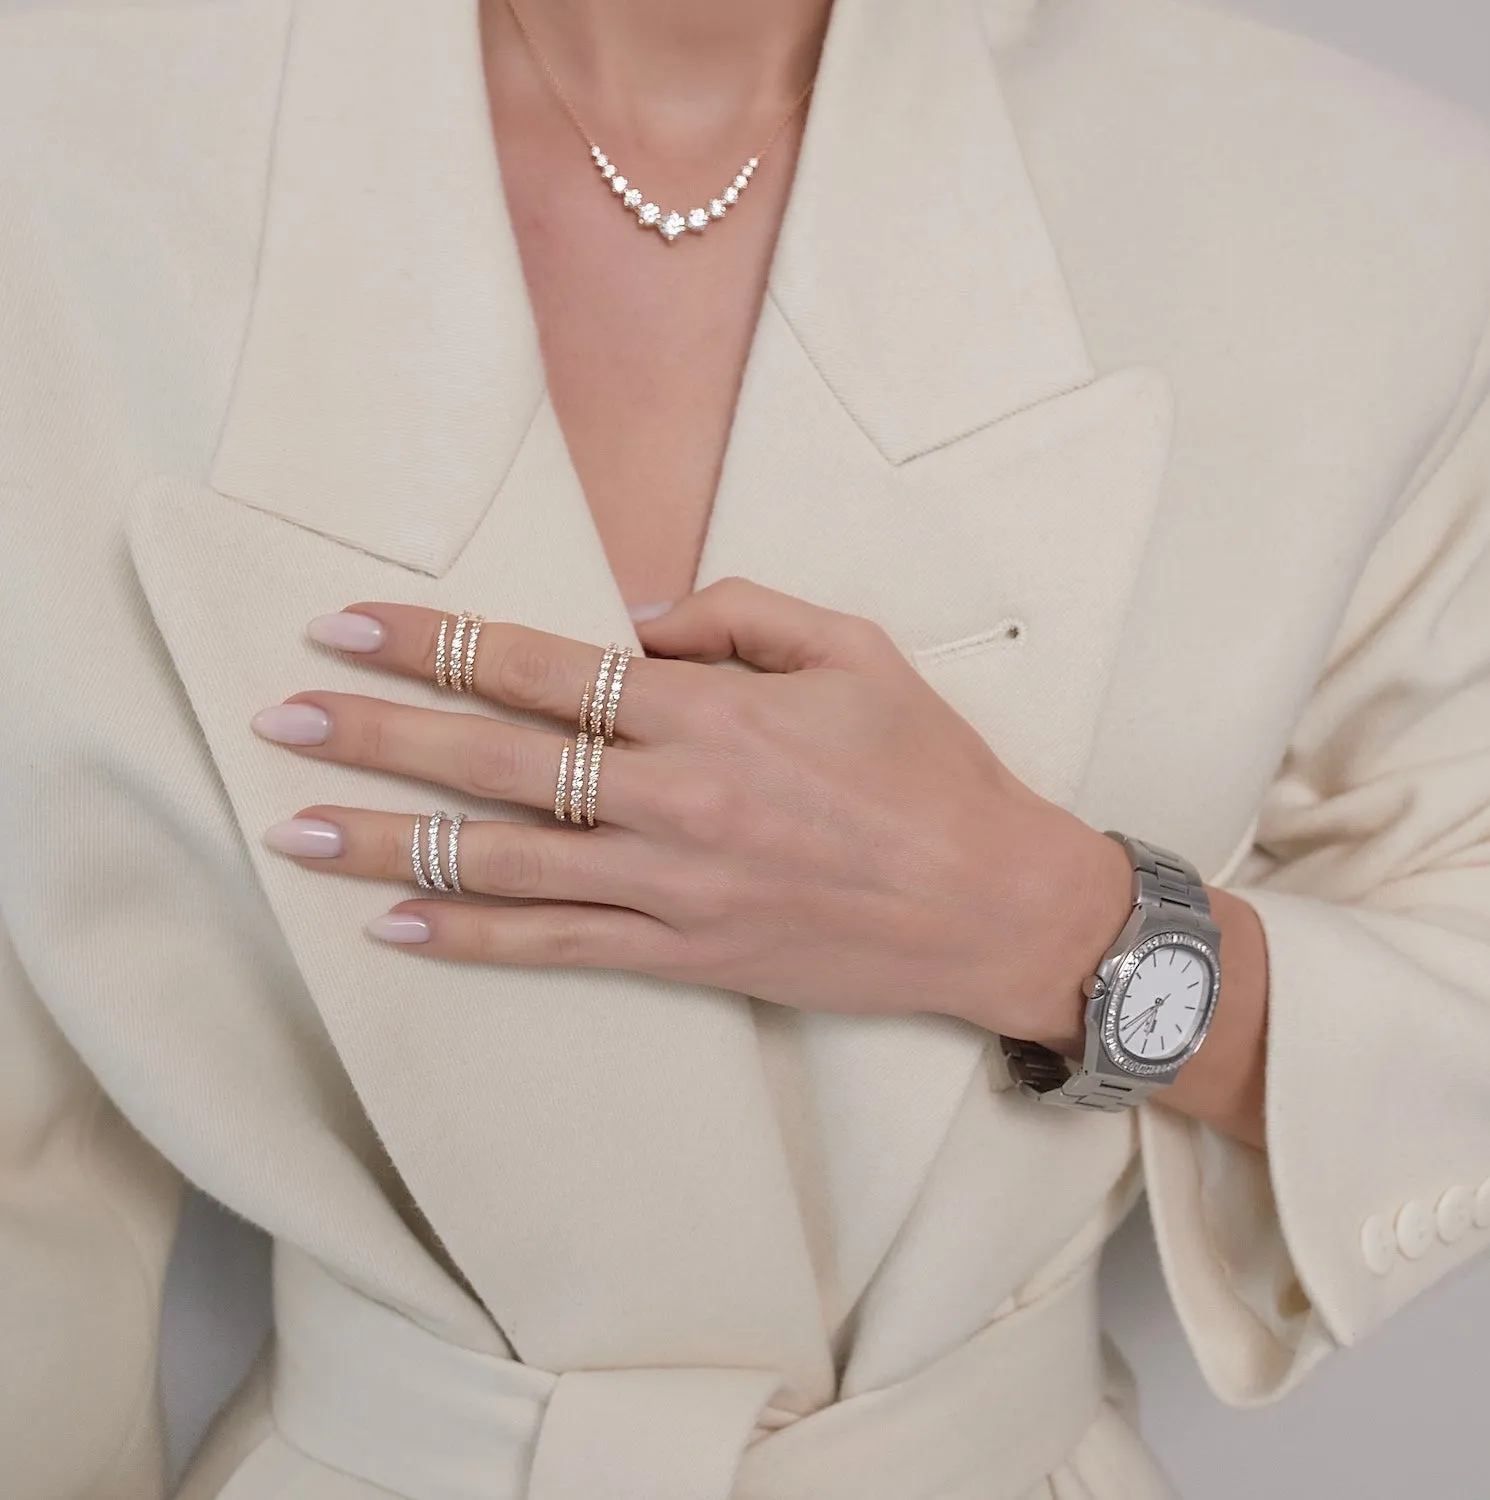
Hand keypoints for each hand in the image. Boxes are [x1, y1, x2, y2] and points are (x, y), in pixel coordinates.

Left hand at [250, 578, 1128, 1039]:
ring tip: (296, 830)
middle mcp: (675, 798)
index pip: (542, 666)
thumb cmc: (931, 770)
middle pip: (497, 759)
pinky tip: (393, 929)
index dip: (436, 643)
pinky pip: (557, 948)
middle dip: (379, 733)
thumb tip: (638, 618)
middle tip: (282, 720)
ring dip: (391, 842)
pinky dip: (470, 941)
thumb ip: (741, 613)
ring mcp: (673, 886)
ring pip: (504, 863)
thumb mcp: (855, 650)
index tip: (348, 628)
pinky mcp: (686, 954)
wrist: (992, 905)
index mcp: (711, 713)